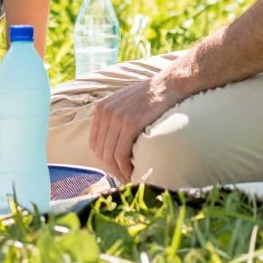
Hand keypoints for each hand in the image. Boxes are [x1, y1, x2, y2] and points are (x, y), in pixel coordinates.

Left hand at [88, 66, 187, 182]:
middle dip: (111, 168)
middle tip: (124, 177)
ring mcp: (117, 118)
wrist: (167, 85)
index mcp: (101, 108)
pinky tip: (133, 172)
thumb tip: (112, 141)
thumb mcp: (123, 102)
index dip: (103, 159)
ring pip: (109, 155)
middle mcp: (105, 113)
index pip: (94, 143)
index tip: (115, 169)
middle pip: (100, 151)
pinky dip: (125, 167)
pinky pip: (121, 153)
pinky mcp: (130, 124)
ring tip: (129, 178)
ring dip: (118, 171)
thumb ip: (114, 117)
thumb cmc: (149, 95)